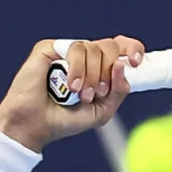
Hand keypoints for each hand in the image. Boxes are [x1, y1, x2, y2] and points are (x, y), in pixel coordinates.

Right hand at [0, 34, 142, 149]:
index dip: (132, 49)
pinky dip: (77, 67)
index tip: (136, 62)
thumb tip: (124, 66)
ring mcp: (67, 51)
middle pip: (110, 47)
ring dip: (92, 75)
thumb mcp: (101, 112)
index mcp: (98, 69)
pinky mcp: (51, 47)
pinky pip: (76, 47)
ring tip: (79, 93)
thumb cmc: (64, 120)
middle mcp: (84, 57)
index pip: (121, 48)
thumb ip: (118, 92)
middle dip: (108, 72)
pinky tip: (71, 84)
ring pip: (94, 47)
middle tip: (95, 93)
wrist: (35, 124)